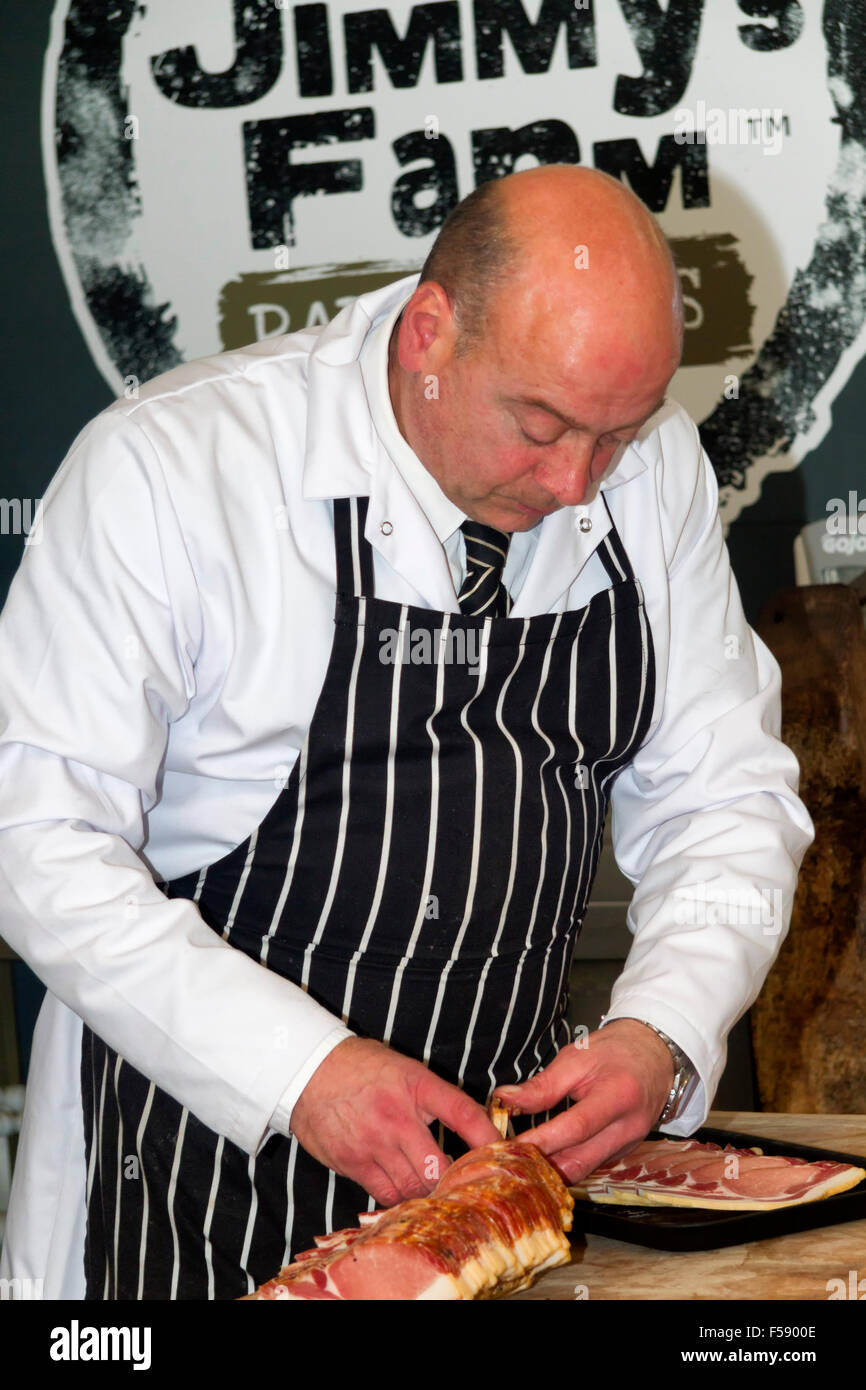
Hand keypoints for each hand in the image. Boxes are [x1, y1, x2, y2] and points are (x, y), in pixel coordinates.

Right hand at [289, 1036, 500, 1206]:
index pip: (463, 1112)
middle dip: (453, 1181)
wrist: (308, 1070)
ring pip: (413, 1186)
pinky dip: (398, 1196)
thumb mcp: (406, 1070)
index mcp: (417, 1084)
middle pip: (439, 1167)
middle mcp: (397, 1116)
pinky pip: (386, 1193)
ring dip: (426, 1192)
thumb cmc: (362, 1067)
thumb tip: (473, 1127)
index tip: (505, 1154)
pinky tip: (403, 1189)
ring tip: (433, 1190)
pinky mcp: (352, 1162)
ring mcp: (373, 1142)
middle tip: (463, 1187)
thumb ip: (434, 1097)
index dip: (488, 1138)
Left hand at [492, 1019, 674, 1182]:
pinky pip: (591, 1164)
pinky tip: (541, 1161)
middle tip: (506, 1164)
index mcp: (619, 1096)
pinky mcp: (624, 1152)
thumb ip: (543, 1085)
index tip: (510, 1146)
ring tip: (517, 1165)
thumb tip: (505, 1099)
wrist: (655, 1054)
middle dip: (541, 1167)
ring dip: (551, 1171)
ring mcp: (630, 1144)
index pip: (576, 1127)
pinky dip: (565, 1165)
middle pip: (581, 1160)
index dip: (543, 1140)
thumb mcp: (577, 1057)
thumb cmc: (614, 1051)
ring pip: (584, 1168)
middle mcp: (629, 1128)